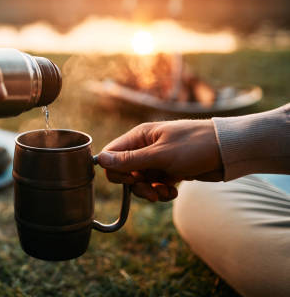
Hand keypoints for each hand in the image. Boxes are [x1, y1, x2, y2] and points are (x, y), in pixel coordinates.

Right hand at [97, 120, 222, 201]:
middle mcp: (145, 147)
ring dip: (150, 191)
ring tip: (166, 192)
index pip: (111, 154)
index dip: (115, 170)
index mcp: (139, 136)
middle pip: (125, 171)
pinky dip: (162, 192)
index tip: (130, 180)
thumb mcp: (161, 155)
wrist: (228, 151)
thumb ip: (130, 160)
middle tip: (150, 192)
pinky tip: (174, 190)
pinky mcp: (169, 170)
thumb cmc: (195, 146)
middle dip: (135, 186)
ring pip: (140, 182)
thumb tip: (100, 160)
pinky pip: (155, 185)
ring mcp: (157, 160)